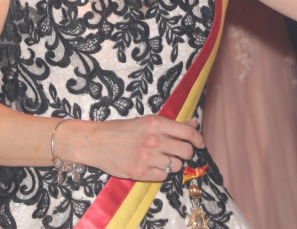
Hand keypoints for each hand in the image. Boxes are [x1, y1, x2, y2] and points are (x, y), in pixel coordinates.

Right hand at [59, 116, 204, 181]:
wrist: (96, 142)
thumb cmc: (121, 130)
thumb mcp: (146, 121)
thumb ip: (171, 125)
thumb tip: (193, 124)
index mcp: (155, 123)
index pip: (187, 133)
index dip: (198, 139)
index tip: (200, 143)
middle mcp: (153, 140)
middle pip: (186, 152)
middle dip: (186, 153)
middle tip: (177, 151)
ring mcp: (147, 158)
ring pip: (176, 166)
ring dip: (172, 163)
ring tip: (159, 158)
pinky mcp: (141, 173)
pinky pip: (163, 176)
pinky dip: (161, 172)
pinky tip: (151, 165)